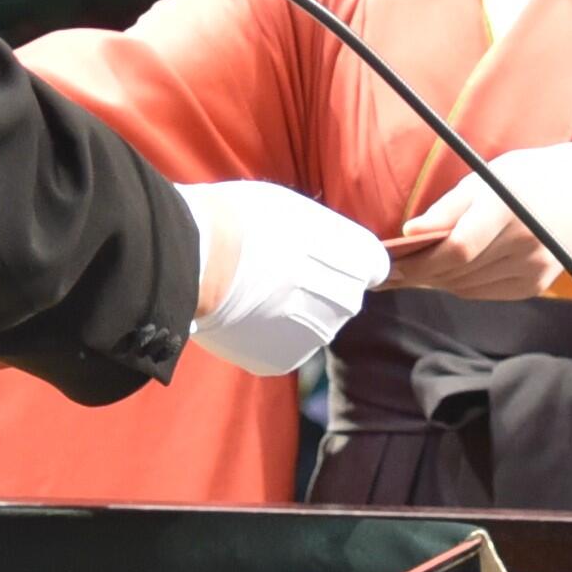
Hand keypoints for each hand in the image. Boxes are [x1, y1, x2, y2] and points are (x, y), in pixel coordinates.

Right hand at [177, 182, 391, 376]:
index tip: (319, 254)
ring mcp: (315, 336)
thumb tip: (320, 245)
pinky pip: (277, 345)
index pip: (372, 266)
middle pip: (339, 298)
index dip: (345, 259)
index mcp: (360, 260)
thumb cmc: (246, 220)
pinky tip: (237, 314)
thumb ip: (322, 235)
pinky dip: (261, 335)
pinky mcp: (281, 361)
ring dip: (287, 313)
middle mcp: (348, 304)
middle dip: (315, 288)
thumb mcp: (296, 210)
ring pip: (307, 324)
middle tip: (273, 271)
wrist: (200, 259)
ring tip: (248, 291)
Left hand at [394, 143, 571, 300]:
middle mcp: (525, 242)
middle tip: (389, 272)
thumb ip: (447, 208)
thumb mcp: (484, 178)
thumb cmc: (525, 179)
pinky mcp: (537, 284)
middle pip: (459, 272)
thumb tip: (409, 232)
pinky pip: (485, 292)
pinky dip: (461, 285)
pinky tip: (446, 274)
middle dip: (419, 274)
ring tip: (410, 273)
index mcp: (507, 208)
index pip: (458, 248)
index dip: (421, 262)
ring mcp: (534, 268)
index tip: (391, 264)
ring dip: (436, 281)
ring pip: (468, 287)